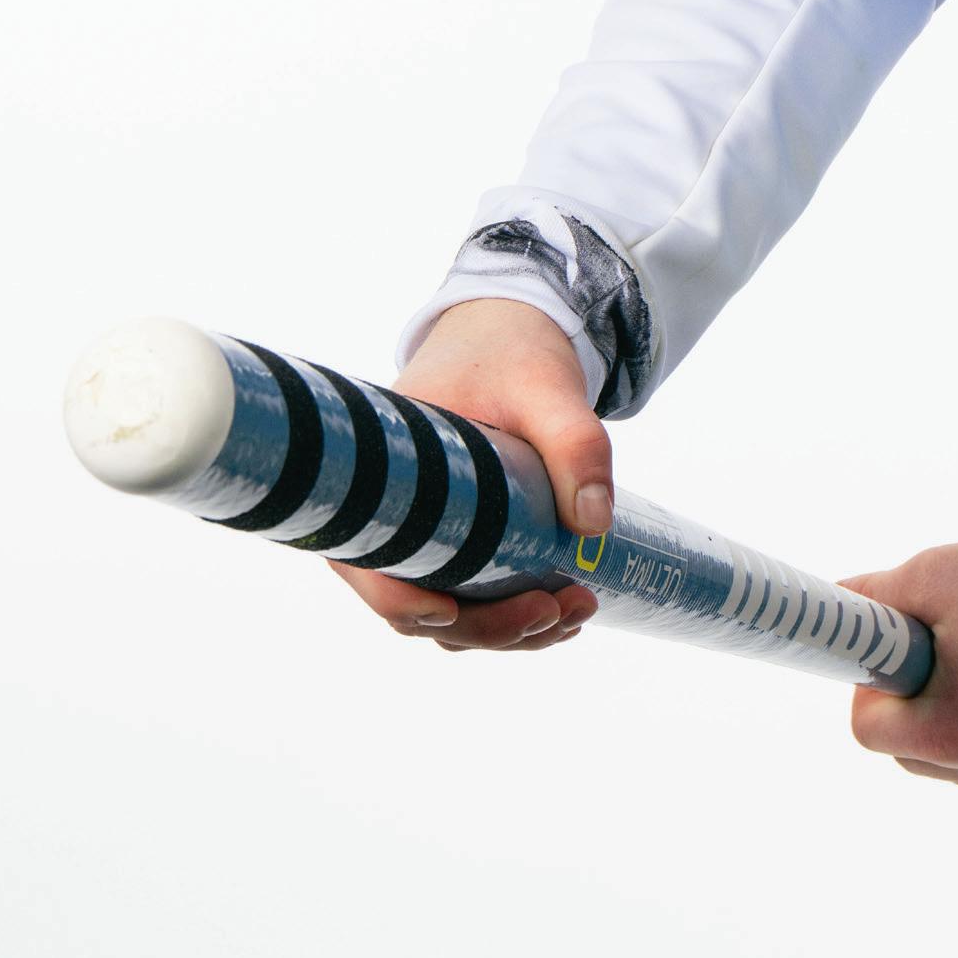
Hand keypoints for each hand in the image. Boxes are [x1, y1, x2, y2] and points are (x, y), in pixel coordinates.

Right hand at [330, 297, 606, 655]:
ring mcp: (424, 530)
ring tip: (576, 611)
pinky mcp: (458, 537)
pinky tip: (565, 609)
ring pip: (447, 612)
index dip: (397, 600)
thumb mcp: (545, 386)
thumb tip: (592, 526)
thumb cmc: (511, 351)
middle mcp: (391, 512)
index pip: (365, 560)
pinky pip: (470, 593)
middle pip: (415, 603)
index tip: (451, 612)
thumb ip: (574, 443)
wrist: (515, 326)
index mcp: (381, 473)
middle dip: (487, 627)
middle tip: (559, 610)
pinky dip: (511, 613)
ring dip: (506, 630)